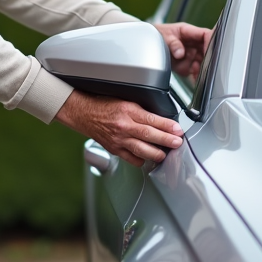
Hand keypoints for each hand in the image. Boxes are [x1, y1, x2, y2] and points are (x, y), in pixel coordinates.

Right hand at [54, 90, 183, 166]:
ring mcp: (118, 139)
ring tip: (164, 154)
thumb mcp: (125, 101)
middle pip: (149, 135)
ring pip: (141, 150)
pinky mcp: (114, 149)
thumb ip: (142, 111)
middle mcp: (123, 126)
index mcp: (128, 111)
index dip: (167, 126)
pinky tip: (147, 158)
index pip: (152, 119)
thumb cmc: (104, 106)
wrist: (83, 114)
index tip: (178, 130)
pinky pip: (131, 158)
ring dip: (156, 153)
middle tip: (177, 143)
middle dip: (166, 140)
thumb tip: (161, 121)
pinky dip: (141, 160)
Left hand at [153, 22, 211, 80]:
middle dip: (203, 60)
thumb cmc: (158, 34)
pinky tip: (193, 79)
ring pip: (201, 63)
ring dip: (193, 68)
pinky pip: (195, 72)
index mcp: (189, 32)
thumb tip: (180, 53)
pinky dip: (194, 77)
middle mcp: (193, 43)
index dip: (210, 43)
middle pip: (207, 51)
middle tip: (196, 65)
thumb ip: (173, 44)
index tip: (209, 52)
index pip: (206, 35)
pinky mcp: (188, 64)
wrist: (149, 42)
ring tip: (182, 66)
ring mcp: (191, 54)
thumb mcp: (164, 36)